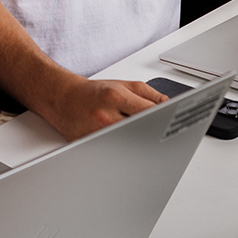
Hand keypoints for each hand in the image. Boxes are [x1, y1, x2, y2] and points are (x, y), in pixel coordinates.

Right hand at [43, 77, 165, 141]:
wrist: (63, 99)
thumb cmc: (92, 93)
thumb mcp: (122, 84)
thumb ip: (149, 94)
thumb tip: (169, 105)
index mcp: (115, 97)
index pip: (149, 111)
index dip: (164, 117)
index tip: (173, 121)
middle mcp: (106, 117)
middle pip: (141, 130)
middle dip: (153, 133)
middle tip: (164, 136)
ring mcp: (98, 134)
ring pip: (129, 145)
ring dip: (139, 144)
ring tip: (145, 142)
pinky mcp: (91, 147)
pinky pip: (114, 153)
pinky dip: (124, 152)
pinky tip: (127, 149)